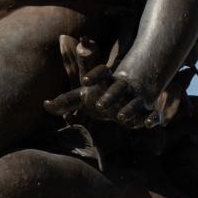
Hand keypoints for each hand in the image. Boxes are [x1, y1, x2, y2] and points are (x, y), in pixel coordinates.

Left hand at [44, 65, 163, 129]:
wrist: (132, 89)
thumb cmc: (100, 94)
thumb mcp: (83, 96)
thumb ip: (66, 101)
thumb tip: (45, 105)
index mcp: (106, 80)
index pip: (100, 73)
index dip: (93, 74)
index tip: (84, 80)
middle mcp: (122, 87)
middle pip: (117, 88)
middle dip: (111, 95)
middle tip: (99, 105)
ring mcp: (135, 98)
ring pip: (134, 102)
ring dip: (129, 108)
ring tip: (121, 117)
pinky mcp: (146, 110)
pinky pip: (151, 113)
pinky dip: (152, 118)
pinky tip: (148, 124)